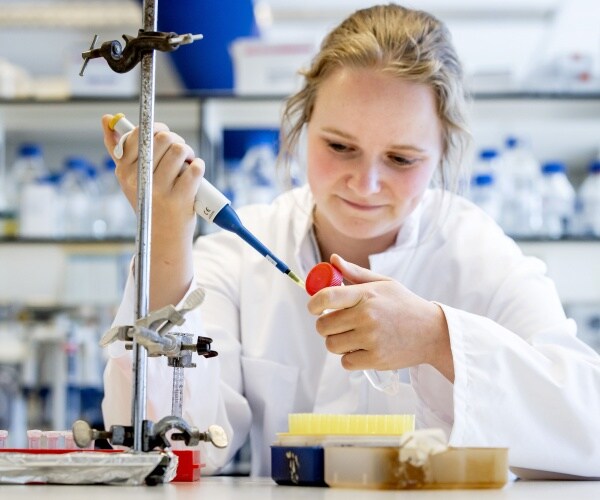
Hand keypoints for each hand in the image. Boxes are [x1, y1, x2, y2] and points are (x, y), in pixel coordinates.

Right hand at [101, 114, 203, 240]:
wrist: (162, 237)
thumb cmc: (148, 201)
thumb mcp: (128, 177)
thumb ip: (117, 148)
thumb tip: (106, 119)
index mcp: (124, 170)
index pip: (141, 133)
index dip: (157, 129)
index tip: (163, 137)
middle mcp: (138, 180)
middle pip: (163, 138)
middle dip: (176, 140)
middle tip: (179, 152)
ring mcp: (159, 190)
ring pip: (179, 150)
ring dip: (188, 153)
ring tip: (187, 163)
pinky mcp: (179, 199)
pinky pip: (195, 168)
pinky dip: (198, 166)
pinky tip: (194, 173)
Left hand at [307, 254, 453, 381]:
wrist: (433, 332)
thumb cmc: (405, 305)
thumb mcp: (384, 283)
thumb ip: (355, 273)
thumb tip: (332, 260)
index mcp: (366, 294)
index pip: (326, 297)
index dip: (313, 304)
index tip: (313, 308)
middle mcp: (366, 316)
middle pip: (323, 325)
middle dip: (326, 325)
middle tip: (338, 324)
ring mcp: (371, 339)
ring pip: (332, 345)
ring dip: (338, 342)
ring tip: (353, 336)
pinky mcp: (375, 359)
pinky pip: (346, 362)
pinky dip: (350, 357)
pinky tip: (363, 348)